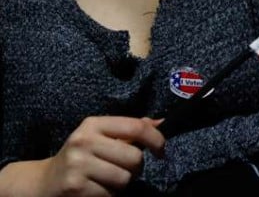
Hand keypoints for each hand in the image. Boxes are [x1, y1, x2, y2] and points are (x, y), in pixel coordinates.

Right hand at [0, 116, 164, 196]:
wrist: (44, 183)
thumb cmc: (81, 157)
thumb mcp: (100, 137)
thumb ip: (129, 130)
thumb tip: (161, 121)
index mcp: (93, 124)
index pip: (136, 127)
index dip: (156, 139)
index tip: (161, 151)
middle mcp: (84, 141)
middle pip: (134, 157)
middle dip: (136, 167)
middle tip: (126, 169)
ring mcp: (78, 165)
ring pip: (125, 178)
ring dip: (123, 184)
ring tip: (109, 179)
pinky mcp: (75, 188)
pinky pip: (111, 195)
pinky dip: (110, 195)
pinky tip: (97, 189)